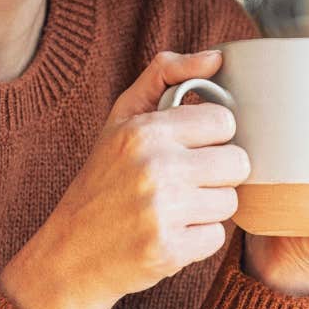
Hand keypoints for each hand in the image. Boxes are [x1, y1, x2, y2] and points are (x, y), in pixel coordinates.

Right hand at [6, 49, 249, 308]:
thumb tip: (216, 57)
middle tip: (185, 181)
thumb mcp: (122, 118)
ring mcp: (162, 211)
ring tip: (174, 208)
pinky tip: (169, 233)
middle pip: (236, 163)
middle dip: (216, 174)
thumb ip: (165, 75)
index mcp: (144, 130)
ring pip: (230, 202)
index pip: (224, 122)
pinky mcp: (169, 250)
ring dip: (208, 208)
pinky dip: (197, 239)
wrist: (71, 251)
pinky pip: (217, 238)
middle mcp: (154, 168)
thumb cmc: (103, 178)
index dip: (211, 136)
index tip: (189, 147)